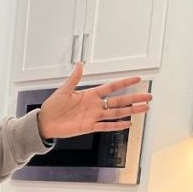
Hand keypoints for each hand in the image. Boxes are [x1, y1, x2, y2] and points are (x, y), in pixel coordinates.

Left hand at [37, 63, 151, 139]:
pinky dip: (116, 125)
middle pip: (119, 101)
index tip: (137, 78)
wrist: (44, 122)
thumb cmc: (52, 106)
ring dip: (131, 110)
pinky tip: (127, 123)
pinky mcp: (88, 127)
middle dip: (134, 98)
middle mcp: (94, 106)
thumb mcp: (63, 90)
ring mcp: (93, 116)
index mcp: (89, 95)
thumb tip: (79, 65)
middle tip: (148, 96)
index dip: (124, 82)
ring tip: (144, 108)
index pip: (111, 87)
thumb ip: (74, 78)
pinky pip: (105, 126)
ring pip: (116, 113)